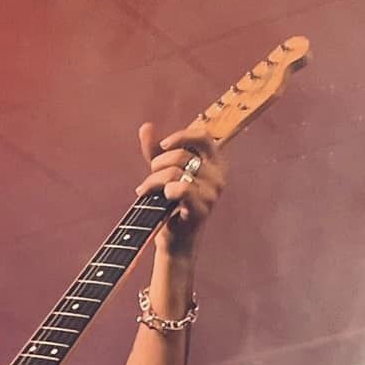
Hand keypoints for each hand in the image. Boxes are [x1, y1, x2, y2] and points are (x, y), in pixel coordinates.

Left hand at [136, 119, 226, 253]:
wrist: (174, 237)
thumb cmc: (170, 202)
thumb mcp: (163, 171)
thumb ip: (155, 149)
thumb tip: (146, 127)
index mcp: (215, 162)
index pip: (203, 135)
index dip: (180, 136)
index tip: (162, 146)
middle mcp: (219, 175)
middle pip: (181, 155)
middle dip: (157, 165)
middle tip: (149, 179)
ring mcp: (213, 193)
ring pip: (175, 171)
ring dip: (153, 180)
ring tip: (146, 190)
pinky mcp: (203, 208)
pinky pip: (180, 188)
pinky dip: (164, 191)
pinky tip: (159, 198)